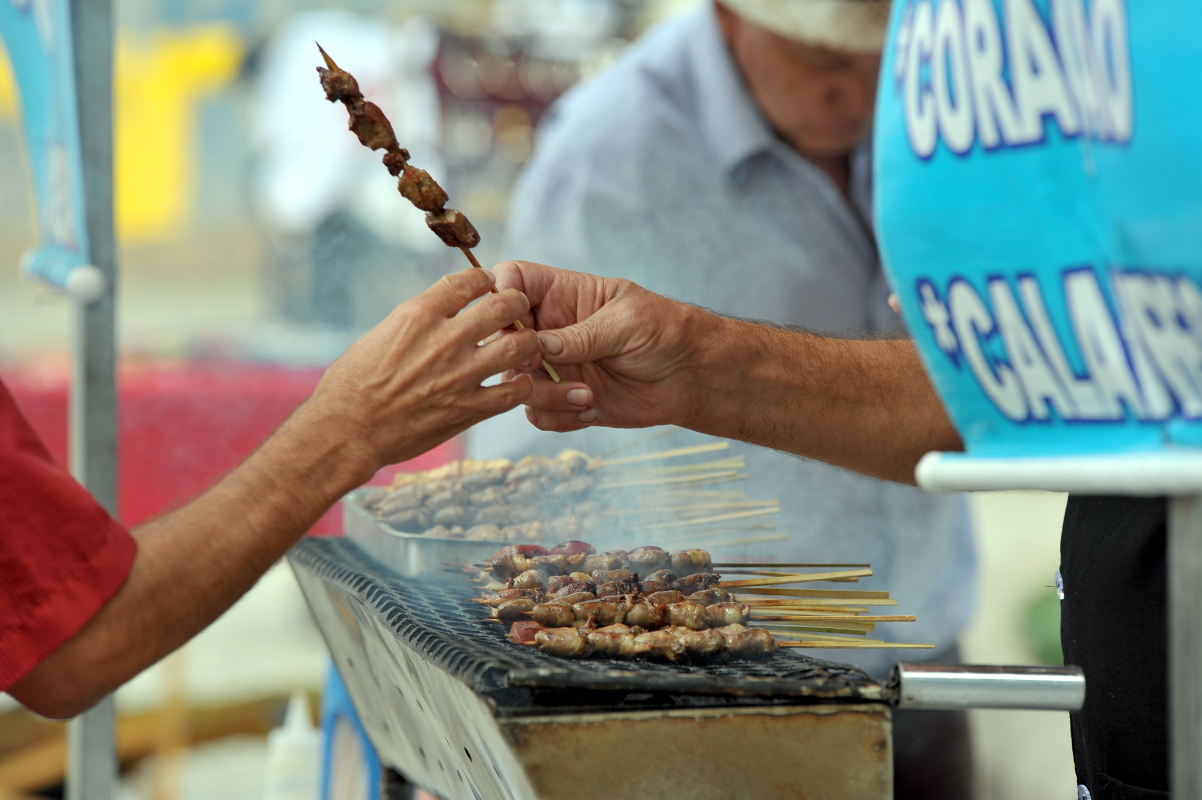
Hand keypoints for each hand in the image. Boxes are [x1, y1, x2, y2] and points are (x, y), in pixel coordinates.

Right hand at [301, 268, 541, 477]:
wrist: (347, 430)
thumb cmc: (352, 383)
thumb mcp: (381, 333)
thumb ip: (418, 320)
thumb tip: (443, 310)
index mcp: (419, 314)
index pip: (469, 280)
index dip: (486, 280)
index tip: (489, 286)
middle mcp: (445, 339)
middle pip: (504, 306)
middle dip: (516, 304)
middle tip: (516, 311)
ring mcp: (460, 375)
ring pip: (519, 346)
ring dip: (527, 342)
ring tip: (523, 345)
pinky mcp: (468, 409)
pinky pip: (513, 392)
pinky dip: (521, 386)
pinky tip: (516, 384)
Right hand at [493, 260, 713, 432]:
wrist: (692, 376)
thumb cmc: (665, 332)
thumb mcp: (625, 323)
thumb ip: (581, 335)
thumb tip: (538, 345)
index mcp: (564, 294)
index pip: (513, 281)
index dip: (502, 297)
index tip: (518, 323)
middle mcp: (551, 329)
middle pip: (501, 337)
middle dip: (516, 357)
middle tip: (544, 366)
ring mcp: (555, 365)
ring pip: (516, 382)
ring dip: (544, 395)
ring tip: (586, 396)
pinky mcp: (564, 398)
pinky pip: (537, 413)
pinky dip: (559, 417)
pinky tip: (591, 409)